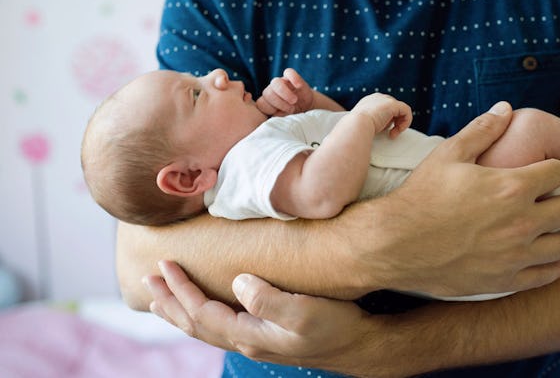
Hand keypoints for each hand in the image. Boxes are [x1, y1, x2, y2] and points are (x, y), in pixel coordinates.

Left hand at [145, 260, 383, 375]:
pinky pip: (220, 326)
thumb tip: (238, 281)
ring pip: (205, 328)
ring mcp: (256, 341)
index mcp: (250, 335)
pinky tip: (202, 309)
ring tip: (161, 298)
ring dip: (180, 311)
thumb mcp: (305, 312)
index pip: (202, 313)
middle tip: (148, 281)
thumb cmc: (336, 327)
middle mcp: (247, 342)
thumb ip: (268, 299)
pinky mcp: (266, 336)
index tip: (164, 266)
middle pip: (195, 324)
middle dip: (169, 303)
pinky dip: (200, 315)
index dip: (180, 290)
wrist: (359, 346)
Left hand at [256, 68, 314, 115]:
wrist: (307, 107)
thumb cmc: (294, 115)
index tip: (281, 115)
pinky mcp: (291, 77)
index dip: (270, 109)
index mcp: (267, 102)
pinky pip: (289, 72)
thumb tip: (276, 115)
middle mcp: (272, 91)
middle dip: (279, 103)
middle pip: (267, 93)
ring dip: (284, 93)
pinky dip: (293, 78)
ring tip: (294, 101)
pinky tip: (298, 86)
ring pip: (275, 82)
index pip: (261, 104)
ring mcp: (281, 82)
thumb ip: (279, 118)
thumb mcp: (286, 119)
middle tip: (291, 109)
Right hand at [351, 93, 412, 138]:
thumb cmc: (357, 129)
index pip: (384, 108)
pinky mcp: (393, 104)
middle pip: (393, 108)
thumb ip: (374, 122)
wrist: (356, 125)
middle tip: (390, 133)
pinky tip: (398, 130)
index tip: (384, 131)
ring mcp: (385, 99)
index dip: (387, 120)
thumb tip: (381, 128)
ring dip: (400, 124)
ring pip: (401, 110)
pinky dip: (406, 122)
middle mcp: (377, 97)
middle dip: (394, 122)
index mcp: (368, 101)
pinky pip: (407, 111)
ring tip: (393, 134)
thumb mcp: (364, 124)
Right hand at [363, 102, 559, 296]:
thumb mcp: (449, 154)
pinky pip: (550, 272)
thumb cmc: (420, 196)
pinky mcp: (506, 280)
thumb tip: (506, 108)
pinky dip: (557, 261)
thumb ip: (482, 129)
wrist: (394, 244)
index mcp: (511, 187)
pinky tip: (547, 251)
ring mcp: (516, 255)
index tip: (549, 170)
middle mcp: (521, 222)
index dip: (557, 167)